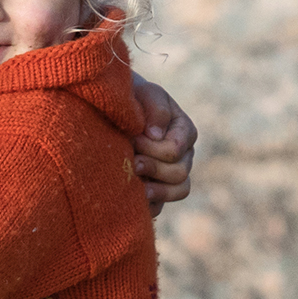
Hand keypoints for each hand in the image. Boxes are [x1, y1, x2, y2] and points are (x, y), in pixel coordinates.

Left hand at [131, 76, 195, 216]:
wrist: (113, 110)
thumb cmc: (132, 98)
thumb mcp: (144, 93)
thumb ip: (156, 108)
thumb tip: (157, 135)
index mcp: (184, 131)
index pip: (176, 150)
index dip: (155, 148)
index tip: (134, 139)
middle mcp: (184, 154)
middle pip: (179, 173)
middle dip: (153, 168)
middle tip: (130, 163)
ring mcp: (172, 173)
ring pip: (179, 190)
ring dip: (157, 191)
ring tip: (136, 187)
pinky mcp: (157, 189)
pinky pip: (161, 206)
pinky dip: (149, 204)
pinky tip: (133, 200)